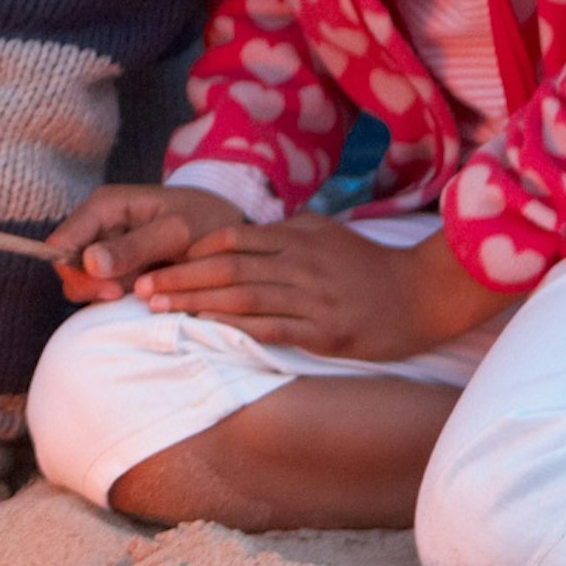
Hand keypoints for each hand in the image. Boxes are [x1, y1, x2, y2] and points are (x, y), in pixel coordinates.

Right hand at [52, 184, 250, 301]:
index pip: (62, 242)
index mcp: (103, 207)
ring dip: (108, 296)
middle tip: (128, 297)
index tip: (111, 291)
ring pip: (84, 284)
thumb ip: (134, 247)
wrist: (232, 234)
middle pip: (68, 267)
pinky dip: (121, 302)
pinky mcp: (118, 272)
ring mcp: (106, 252)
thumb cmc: (206, 221)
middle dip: (93, 288)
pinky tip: (146, 299)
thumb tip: (89, 263)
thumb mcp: (176, 231)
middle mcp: (97, 228)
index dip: (76, 270)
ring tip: (144, 296)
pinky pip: (103, 292)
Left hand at [132, 217, 511, 360]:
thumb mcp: (326, 235)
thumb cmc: (369, 266)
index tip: (158, 262)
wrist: (424, 295)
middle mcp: (301, 263)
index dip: (190, 251)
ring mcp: (313, 298)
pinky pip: (270, 328)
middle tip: (141, 289)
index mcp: (298, 237)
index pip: (232, 239)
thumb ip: (284, 234)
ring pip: (242, 298)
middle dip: (179, 278)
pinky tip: (206, 331)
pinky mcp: (326, 332)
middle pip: (227, 268)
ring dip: (195, 304)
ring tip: (160, 310)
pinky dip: (233, 328)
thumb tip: (235, 241)